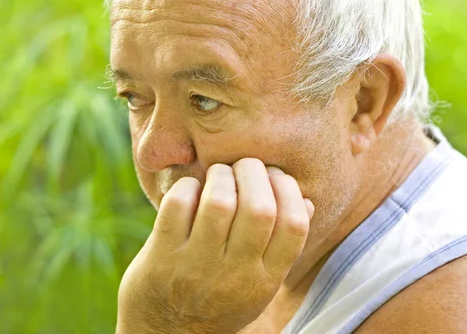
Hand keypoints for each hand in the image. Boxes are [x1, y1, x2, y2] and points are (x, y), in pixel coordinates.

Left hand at [116, 158, 314, 333]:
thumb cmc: (219, 300)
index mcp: (265, 280)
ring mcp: (196, 267)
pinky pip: (178, 205)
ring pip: (219, 202)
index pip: (294, 225)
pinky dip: (188, 186)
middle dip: (254, 172)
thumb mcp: (259, 285)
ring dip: (221, 175)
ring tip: (219, 174)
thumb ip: (282, 247)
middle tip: (245, 166)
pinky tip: (192, 190)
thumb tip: (305, 201)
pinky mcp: (161, 258)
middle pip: (259, 208)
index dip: (288, 189)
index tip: (275, 178)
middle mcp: (234, 275)